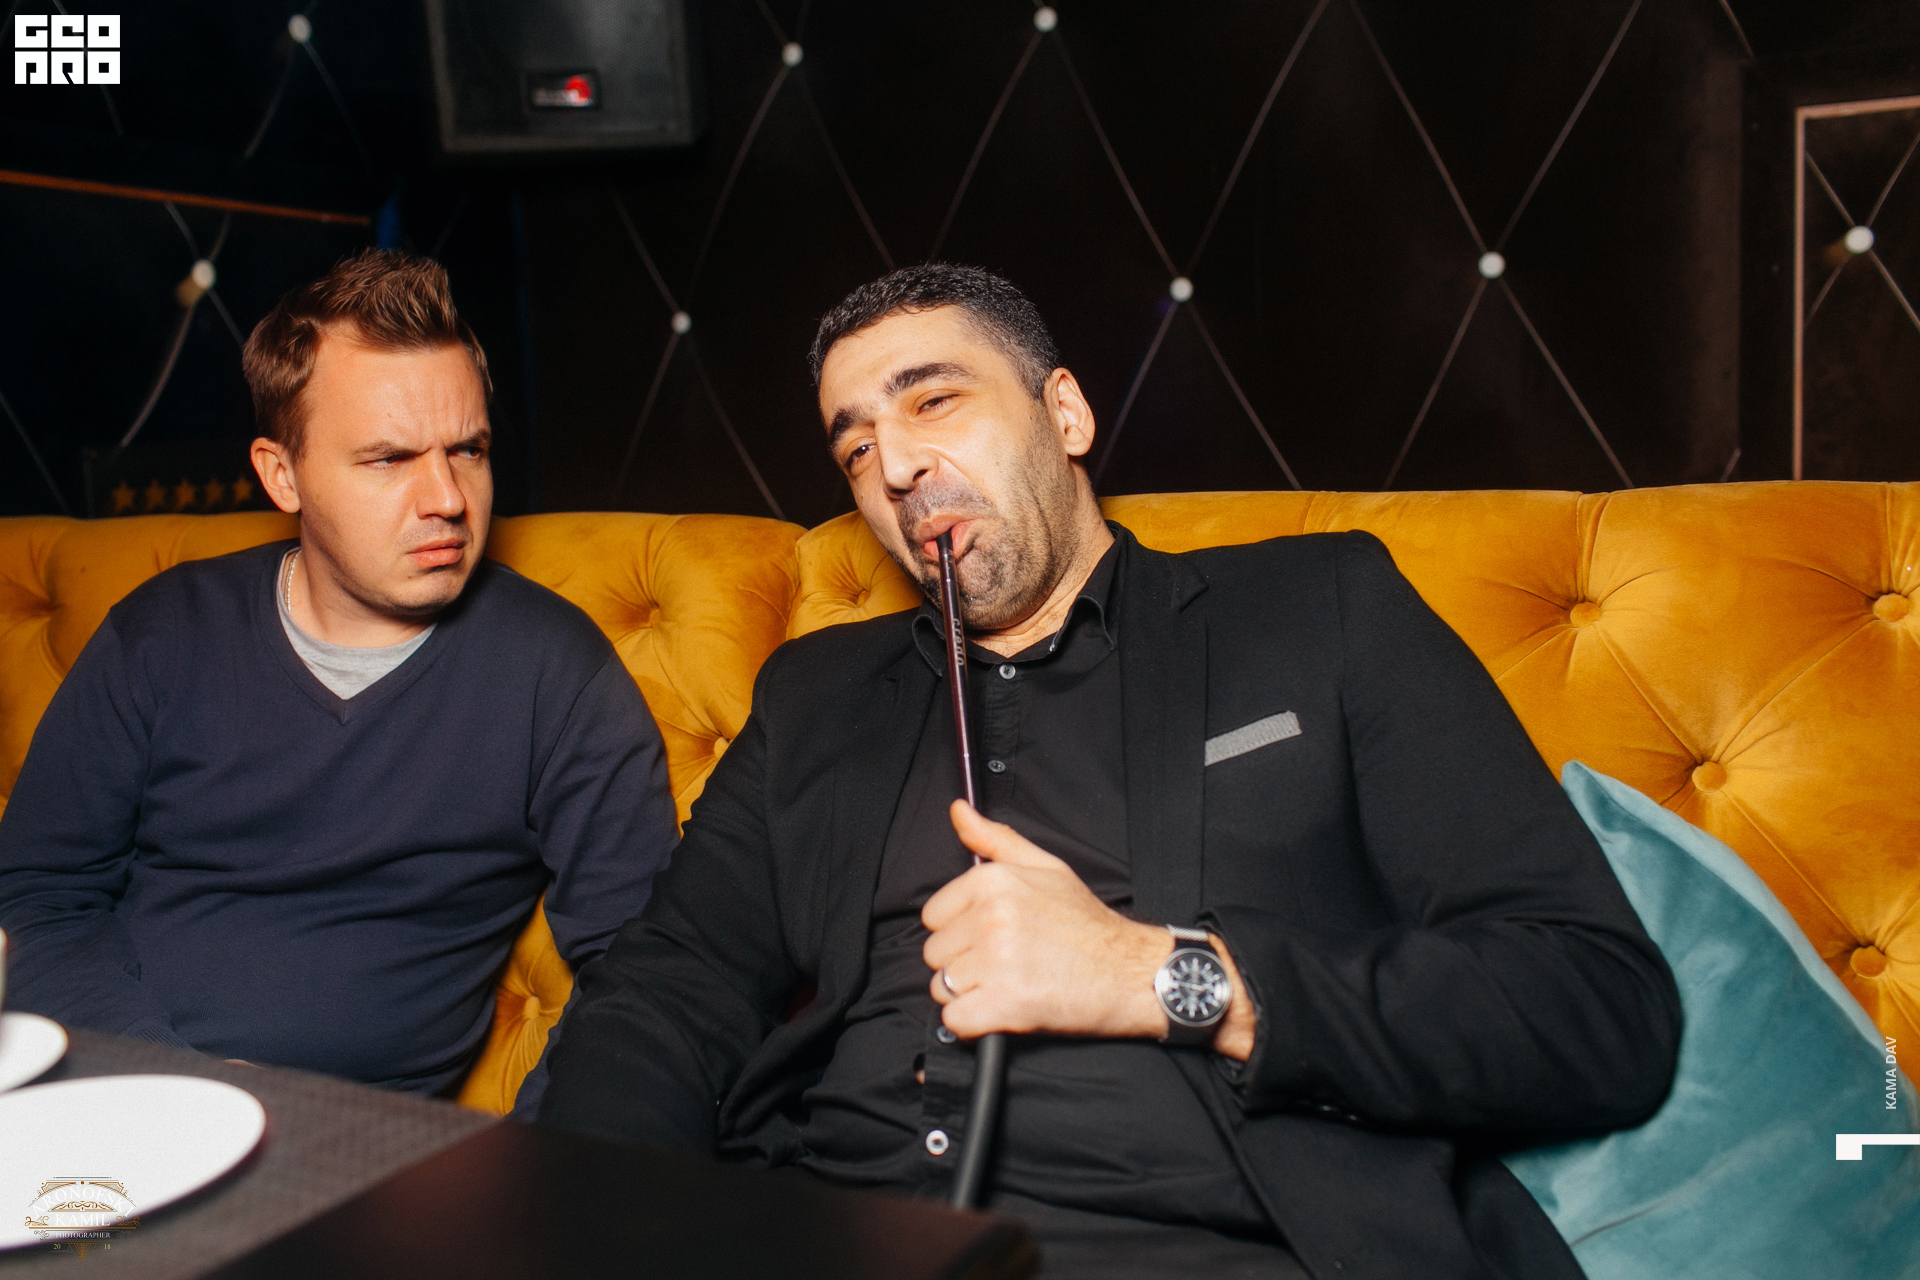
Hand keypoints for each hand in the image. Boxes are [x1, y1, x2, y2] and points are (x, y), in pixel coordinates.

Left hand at [923, 801, 1254, 1059]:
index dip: (960, 931)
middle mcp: (992, 917)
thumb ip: (995, 839)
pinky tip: (1002, 1010)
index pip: (933, 916)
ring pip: (942, 988)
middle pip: (935, 953)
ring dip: (970, 995)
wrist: (1130, 973)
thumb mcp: (1046, 868)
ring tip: (1008, 984)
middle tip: (1005, 963)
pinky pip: (956, 1020)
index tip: (989, 937)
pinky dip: (974, 1023)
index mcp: (994, 882)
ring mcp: (998, 961)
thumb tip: (958, 811)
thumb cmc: (1087, 925)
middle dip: (964, 963)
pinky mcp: (1006, 1003)